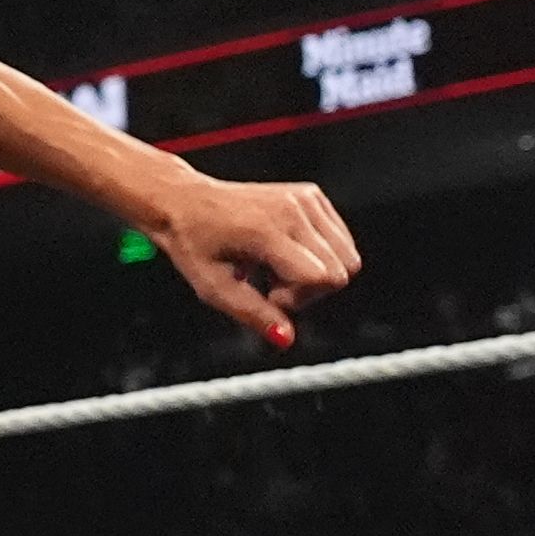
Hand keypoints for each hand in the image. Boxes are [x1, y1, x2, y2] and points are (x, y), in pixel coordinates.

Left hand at [154, 174, 357, 350]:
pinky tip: (286, 253)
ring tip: (278, 268)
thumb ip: (254, 315)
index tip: (269, 296)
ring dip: (318, 273)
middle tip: (272, 284)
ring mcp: (305, 198)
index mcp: (265, 231)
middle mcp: (291, 210)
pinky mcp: (311, 195)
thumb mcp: (214, 288)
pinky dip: (321, 254)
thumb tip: (286, 339)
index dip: (299, 299)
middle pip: (339, 271)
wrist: (187, 202)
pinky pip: (341, 239)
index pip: (321, 277)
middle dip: (310, 290)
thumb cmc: (195, 243)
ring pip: (347, 257)